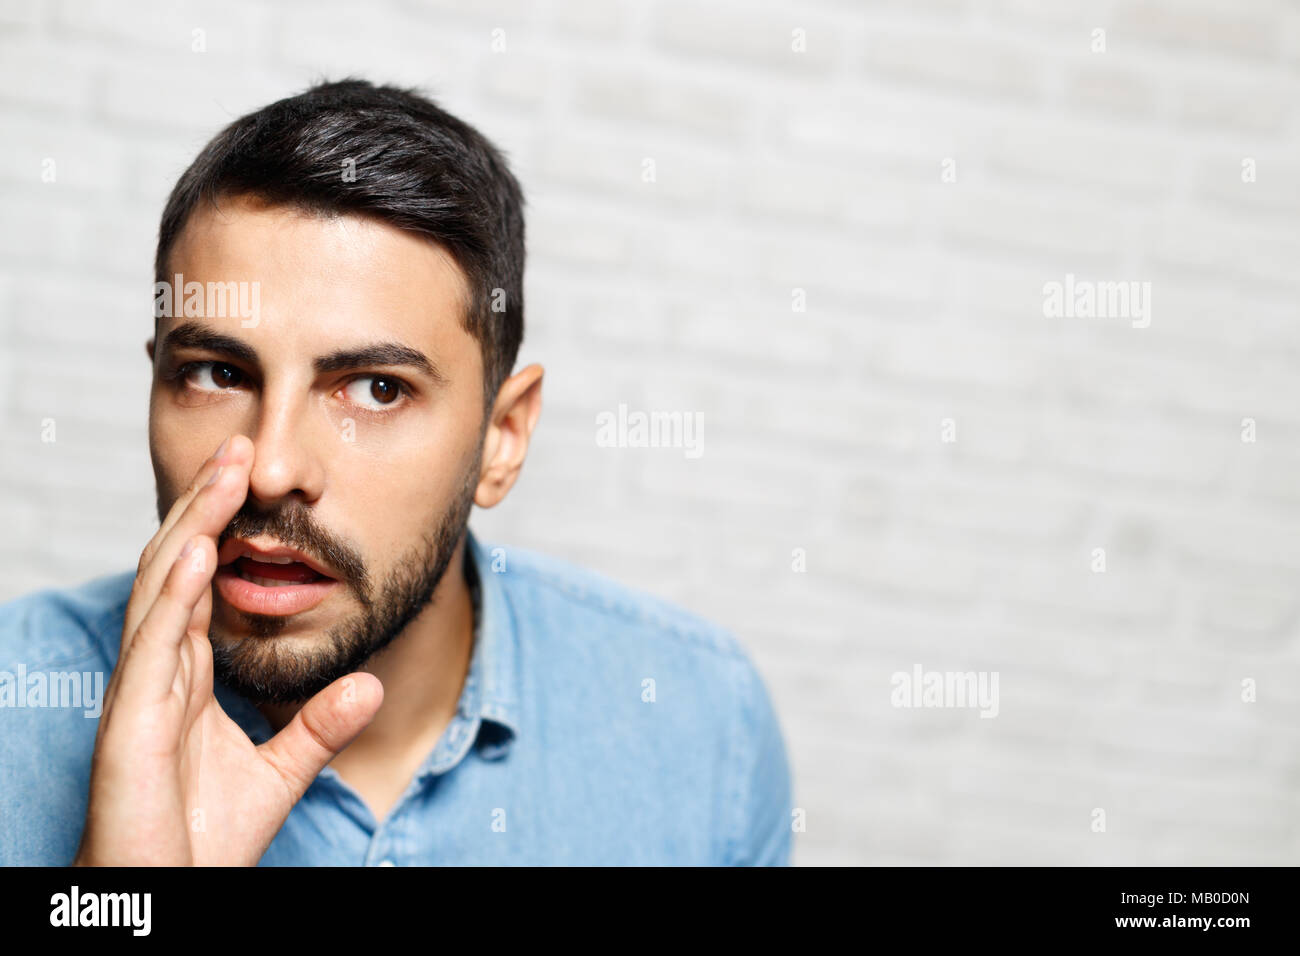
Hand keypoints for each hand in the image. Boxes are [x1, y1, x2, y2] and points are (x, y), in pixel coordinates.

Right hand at [73, 435, 382, 864]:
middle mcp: (158, 673)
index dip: (221, 527)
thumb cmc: (204, 837)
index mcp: (186, 676)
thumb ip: (320, 727)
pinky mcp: (129, 724)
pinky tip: (198, 549)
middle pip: (176, 568)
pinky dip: (175, 594)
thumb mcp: (281, 770)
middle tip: (239, 447)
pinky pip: (153, 646)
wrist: (172, 896)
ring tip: (224, 472)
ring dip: (192, 526)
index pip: (201, 581)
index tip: (254, 476)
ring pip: (160, 590)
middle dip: (206, 506)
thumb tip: (371, 687)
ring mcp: (139, 694)